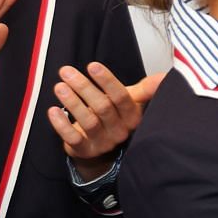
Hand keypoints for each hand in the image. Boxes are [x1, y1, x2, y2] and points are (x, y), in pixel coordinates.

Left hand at [46, 62, 165, 177]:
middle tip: (66, 71)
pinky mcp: (86, 151)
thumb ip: (145, 88)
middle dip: (84, 87)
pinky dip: (62, 125)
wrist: (101, 146)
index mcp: (132, 117)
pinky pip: (73, 138)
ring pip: (88, 121)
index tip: (92, 66)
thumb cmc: (114, 117)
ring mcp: (103, 142)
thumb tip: (166, 75)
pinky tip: (52, 111)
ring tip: (59, 86)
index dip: (107, 81)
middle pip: (103, 107)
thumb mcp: (130, 101)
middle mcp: (120, 131)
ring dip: (72, 102)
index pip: (121, 98)